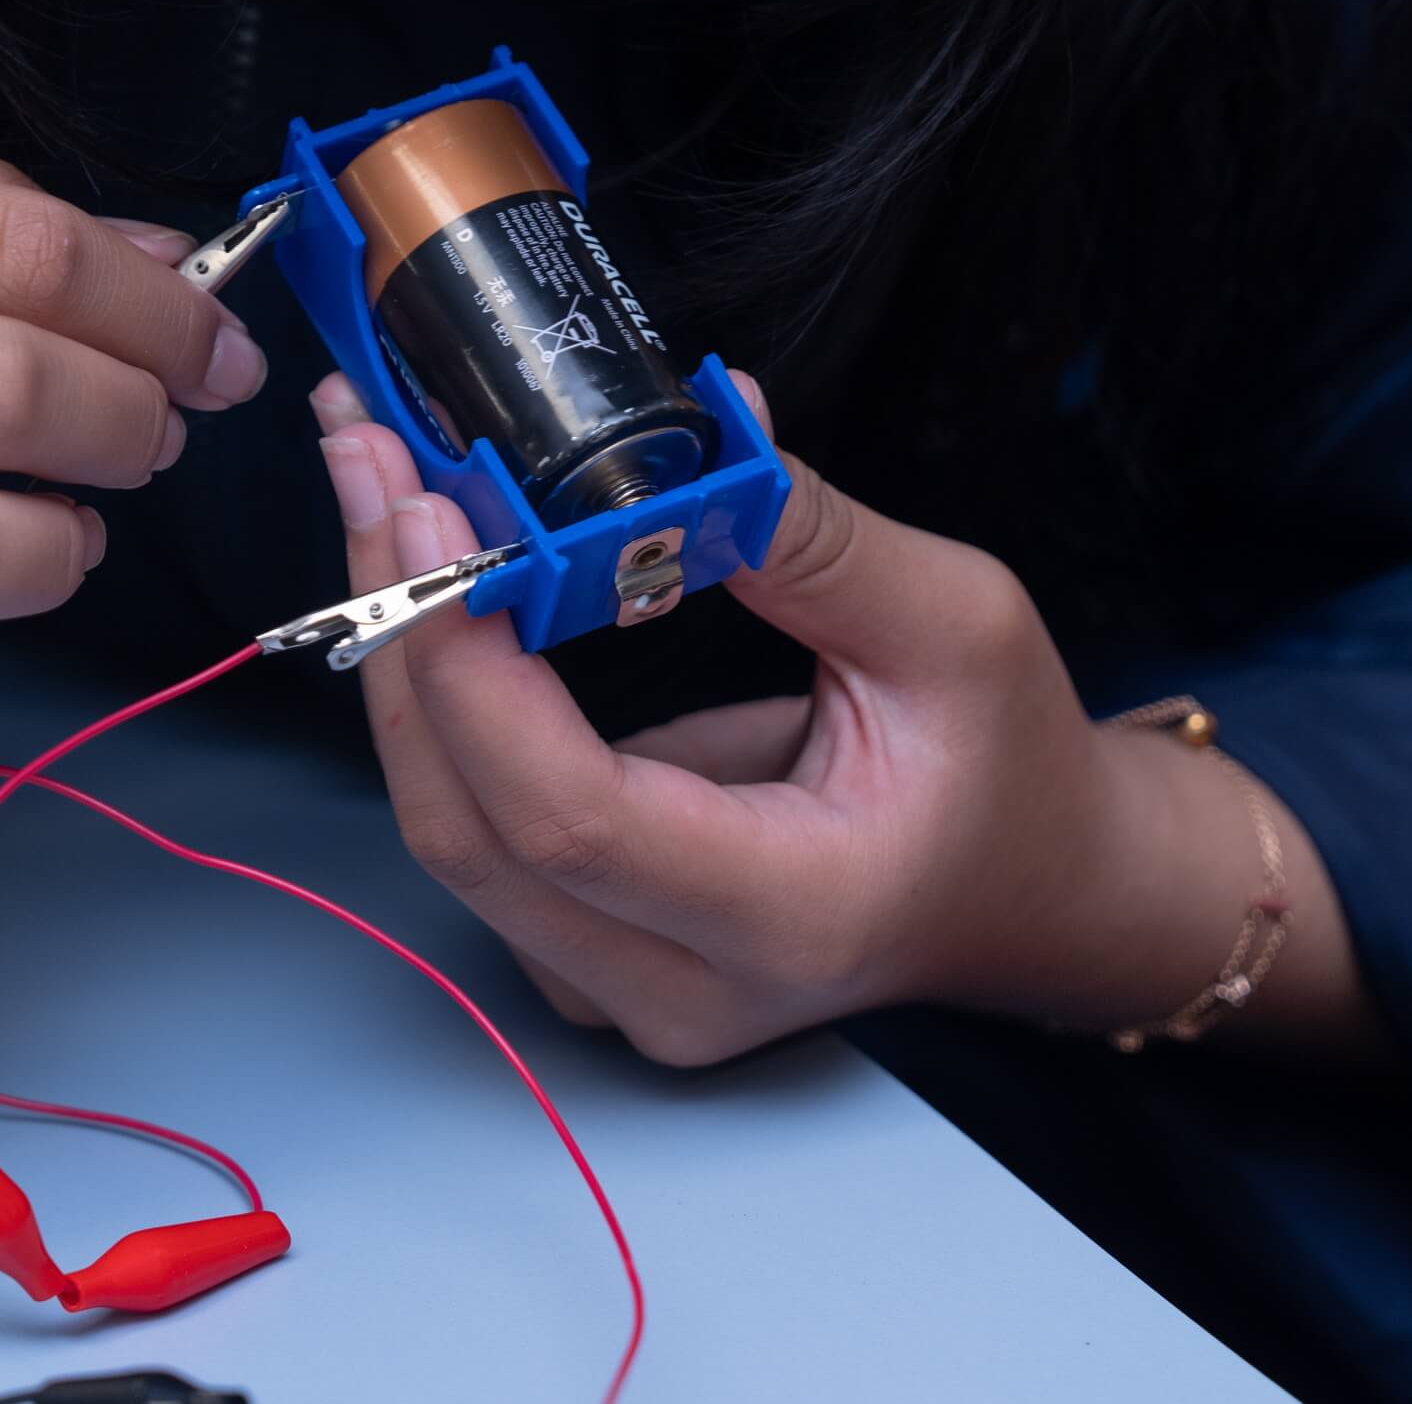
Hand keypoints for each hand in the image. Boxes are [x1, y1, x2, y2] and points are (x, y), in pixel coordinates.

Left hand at [311, 373, 1364, 1063]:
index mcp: (787, 914)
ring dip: (400, 654)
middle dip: (402, 633)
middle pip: (469, 829)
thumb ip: (816, 540)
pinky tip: (429, 574)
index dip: (475, 670)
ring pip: (450, 831)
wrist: (1039, 890)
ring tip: (381, 490)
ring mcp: (618, 985)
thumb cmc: (1011, 767)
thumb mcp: (958, 625)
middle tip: (373, 462)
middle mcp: (682, 986)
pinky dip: (437, 696)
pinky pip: (475, 824)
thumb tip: (699, 425)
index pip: (570, 819)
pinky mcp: (585, 946)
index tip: (435, 514)